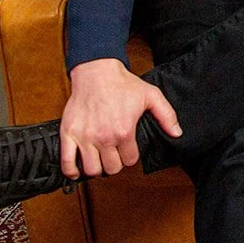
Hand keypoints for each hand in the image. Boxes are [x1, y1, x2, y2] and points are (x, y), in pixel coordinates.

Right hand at [59, 58, 181, 179]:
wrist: (97, 72)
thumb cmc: (123, 83)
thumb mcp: (151, 95)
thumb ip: (166, 115)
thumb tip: (177, 132)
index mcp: (124, 131)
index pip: (130, 160)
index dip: (131, 156)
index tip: (128, 150)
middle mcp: (104, 137)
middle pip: (111, 168)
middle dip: (116, 163)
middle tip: (115, 154)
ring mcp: (85, 137)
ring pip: (92, 169)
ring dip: (97, 168)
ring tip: (100, 159)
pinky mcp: (69, 133)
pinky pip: (66, 162)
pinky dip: (72, 171)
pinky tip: (78, 170)